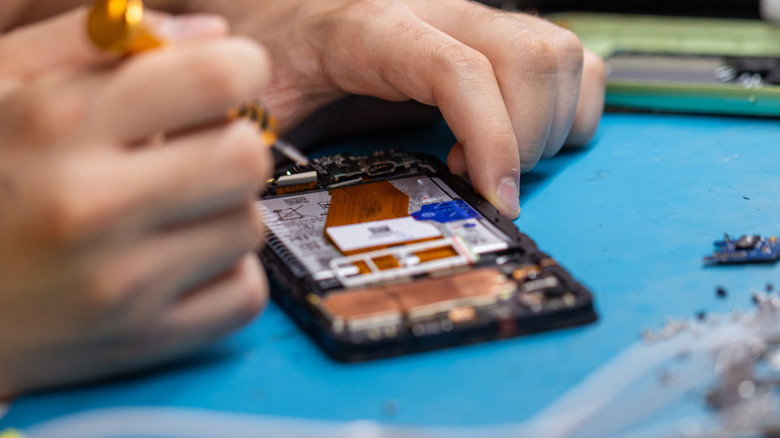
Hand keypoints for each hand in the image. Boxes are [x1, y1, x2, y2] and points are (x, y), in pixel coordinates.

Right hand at [0, 8, 271, 396]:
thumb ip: (94, 44)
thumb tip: (209, 35)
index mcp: (56, 125)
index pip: (215, 79)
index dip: (240, 68)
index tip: (226, 79)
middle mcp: (92, 206)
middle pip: (246, 157)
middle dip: (232, 142)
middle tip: (195, 149)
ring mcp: (119, 285)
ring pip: (248, 226)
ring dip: (223, 210)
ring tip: (170, 210)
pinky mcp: (139, 341)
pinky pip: (244, 294)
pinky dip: (225, 273)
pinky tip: (179, 259)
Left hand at [183, 0, 605, 217]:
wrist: (276, 9)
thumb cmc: (269, 57)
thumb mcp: (260, 108)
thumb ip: (274, 150)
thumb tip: (290, 215)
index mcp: (371, 28)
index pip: (459, 70)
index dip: (492, 139)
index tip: (494, 201)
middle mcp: (431, 11)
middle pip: (529, 57)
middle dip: (526, 139)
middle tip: (483, 185)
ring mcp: (466, 17)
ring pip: (556, 52)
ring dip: (549, 124)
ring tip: (493, 162)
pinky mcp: (485, 34)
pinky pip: (562, 55)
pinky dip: (565, 105)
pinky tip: (520, 137)